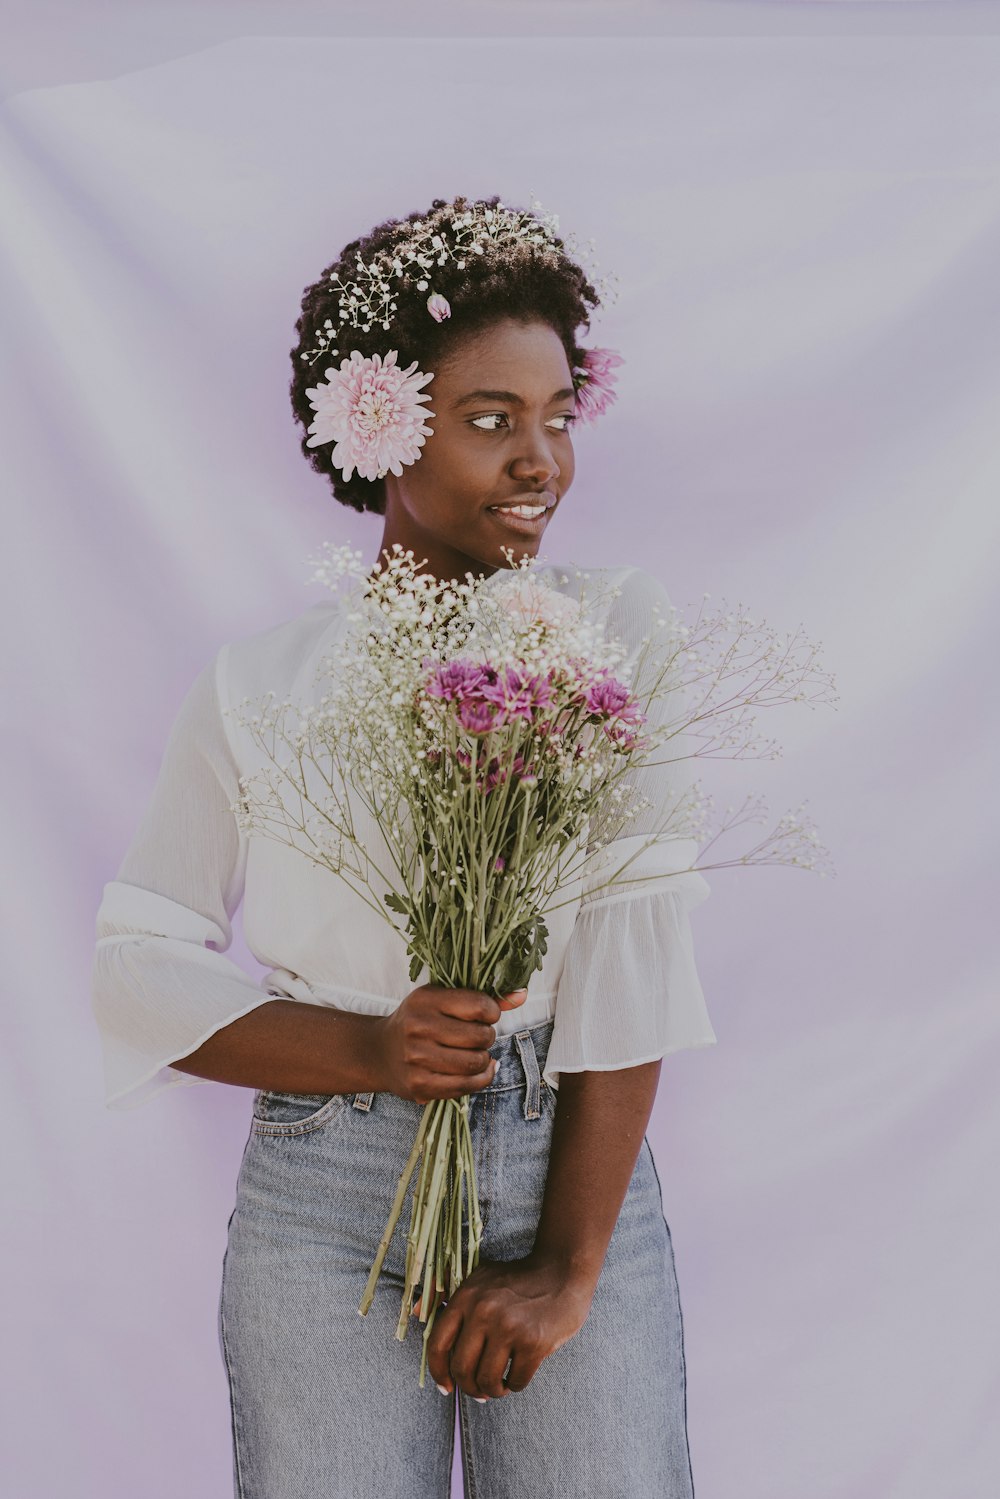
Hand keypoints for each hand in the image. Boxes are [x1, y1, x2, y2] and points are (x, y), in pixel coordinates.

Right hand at [374, 985, 527, 1103]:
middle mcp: (418, 1027)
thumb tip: (522, 995)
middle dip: (487, 1037)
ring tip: (476, 1053)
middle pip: (480, 1036)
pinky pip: (466, 1086)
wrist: (379, 1051)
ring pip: (476, 1063)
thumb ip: (483, 997)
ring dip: (484, 1059)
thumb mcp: (442, 999)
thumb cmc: (419, 1020)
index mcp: (425, 999)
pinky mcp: (419, 1085)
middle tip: (479, 1037)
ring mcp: (417, 1058)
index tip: (486, 1016)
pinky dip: (481, 1078)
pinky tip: (478, 1070)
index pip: (479, 1006)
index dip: (492, 1012)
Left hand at [420, 1251, 594, 1399]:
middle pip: (462, 1369)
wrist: (561, 1271)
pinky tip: (517, 1376)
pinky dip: (514, 1386)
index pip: (438, 1345)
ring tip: (499, 1385)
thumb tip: (415, 1312)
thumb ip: (444, 1292)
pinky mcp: (534, 1342)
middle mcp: (484, 1311)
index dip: (438, 1373)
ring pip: (487, 1380)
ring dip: (492, 1390)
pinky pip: (515, 1381)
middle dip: (469, 1387)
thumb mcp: (479, 1277)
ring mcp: (509, 1327)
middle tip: (479, 1390)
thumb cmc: (516, 1280)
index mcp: (466, 1296)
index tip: (446, 1387)